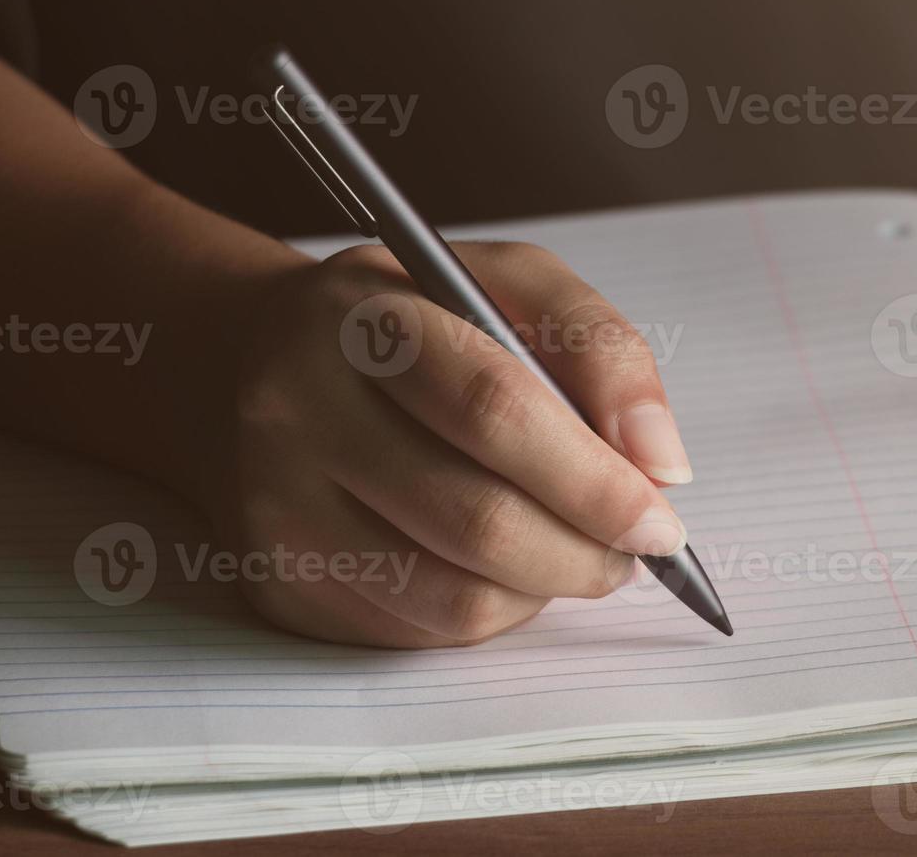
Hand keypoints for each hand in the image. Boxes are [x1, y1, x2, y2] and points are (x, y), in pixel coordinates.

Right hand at [208, 241, 693, 647]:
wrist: (254, 366)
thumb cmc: (414, 323)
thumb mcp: (511, 286)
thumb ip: (601, 350)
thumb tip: (661, 465)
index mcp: (365, 318)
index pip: (494, 409)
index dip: (592, 478)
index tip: (662, 519)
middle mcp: (300, 413)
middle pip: (476, 519)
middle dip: (585, 550)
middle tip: (639, 548)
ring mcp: (279, 507)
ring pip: (453, 596)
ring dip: (546, 588)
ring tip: (576, 549)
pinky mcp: (278, 580)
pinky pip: (421, 630)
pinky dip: (493, 610)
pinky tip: (503, 564)